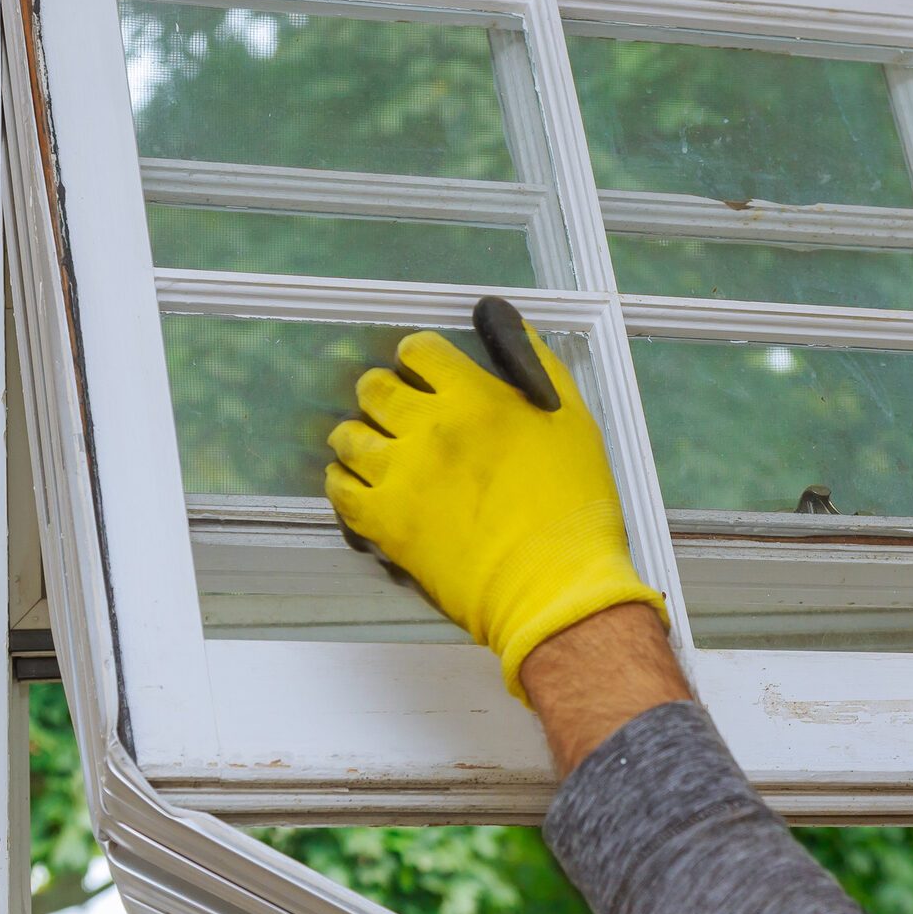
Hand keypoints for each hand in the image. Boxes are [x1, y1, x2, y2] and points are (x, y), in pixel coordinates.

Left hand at [325, 315, 667, 699]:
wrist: (553, 586)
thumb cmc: (574, 507)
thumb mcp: (574, 422)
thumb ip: (539, 369)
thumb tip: (509, 327)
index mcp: (475, 398)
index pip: (418, 351)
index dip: (419, 358)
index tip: (424, 373)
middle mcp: (428, 428)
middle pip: (373, 387)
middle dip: (384, 393)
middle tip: (400, 413)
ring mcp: (400, 475)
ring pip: (347, 435)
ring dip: (361, 437)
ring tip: (379, 452)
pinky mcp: (384, 521)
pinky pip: (338, 487)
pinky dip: (344, 480)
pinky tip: (362, 484)